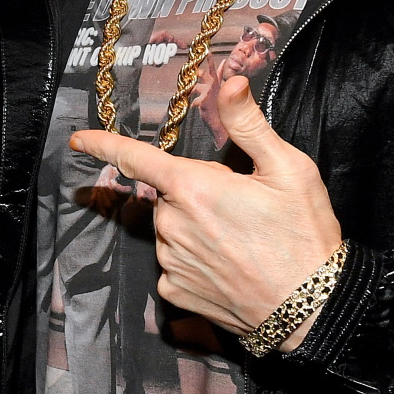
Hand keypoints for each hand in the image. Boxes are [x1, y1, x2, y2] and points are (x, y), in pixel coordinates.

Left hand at [69, 75, 340, 351]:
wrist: (313, 310)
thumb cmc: (304, 237)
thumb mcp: (289, 170)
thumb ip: (249, 125)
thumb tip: (231, 83)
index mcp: (195, 189)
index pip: (137, 158)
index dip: (104, 145)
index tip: (79, 138)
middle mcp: (173, 226)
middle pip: (168, 195)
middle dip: (195, 194)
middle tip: (241, 208)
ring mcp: (171, 263)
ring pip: (171, 230)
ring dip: (194, 228)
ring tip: (241, 241)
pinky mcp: (175, 294)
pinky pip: (174, 265)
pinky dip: (194, 261)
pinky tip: (228, 267)